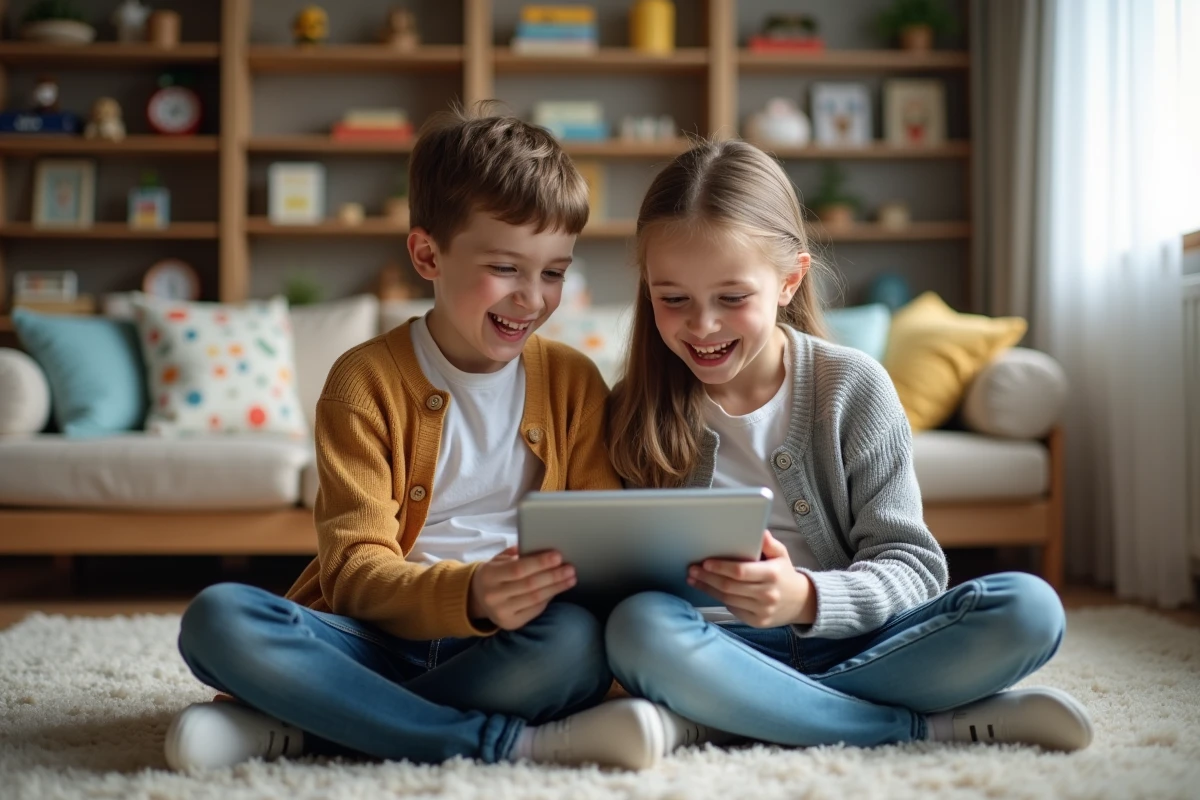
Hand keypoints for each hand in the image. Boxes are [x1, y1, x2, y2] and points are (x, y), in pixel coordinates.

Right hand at [468, 547, 575, 629]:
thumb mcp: (499, 560)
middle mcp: (493, 596)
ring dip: (556, 588)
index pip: (518, 569)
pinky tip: (557, 589)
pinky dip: (548, 598)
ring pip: (535, 599)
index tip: (558, 556)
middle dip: (553, 576)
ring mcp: (501, 612)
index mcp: (489, 575)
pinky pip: (535, 610)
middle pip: (530, 585)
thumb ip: (517, 555)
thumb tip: (543, 549)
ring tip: (570, 578)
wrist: (477, 597)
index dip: (540, 563)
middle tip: (570, 568)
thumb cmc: (494, 574)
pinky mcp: (510, 623)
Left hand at [687, 531, 816, 627]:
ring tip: (694, 579)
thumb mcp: (781, 555)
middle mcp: (768, 594)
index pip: (741, 571)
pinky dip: (720, 599)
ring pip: (728, 599)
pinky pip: (733, 609)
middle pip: (729, 586)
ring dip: (708, 588)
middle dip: (707, 578)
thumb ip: (769, 543)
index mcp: (772, 574)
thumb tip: (760, 531)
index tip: (705, 562)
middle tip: (692, 570)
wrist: (800, 602)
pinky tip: (710, 590)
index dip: (721, 567)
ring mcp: (762, 610)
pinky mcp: (757, 622)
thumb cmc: (784, 574)